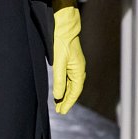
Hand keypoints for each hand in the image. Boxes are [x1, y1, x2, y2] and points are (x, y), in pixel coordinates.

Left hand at [52, 0, 85, 114]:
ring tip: (58, 104)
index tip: (62, 112)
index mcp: (78, 71)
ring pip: (71, 84)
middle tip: (59, 111)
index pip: (75, 92)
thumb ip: (58, 80)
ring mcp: (75, 65)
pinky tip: (59, 89)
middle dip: (67, 101)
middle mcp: (79, 69)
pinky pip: (68, 78)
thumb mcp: (58, 63)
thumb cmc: (62, 42)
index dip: (68, 103)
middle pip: (74, 90)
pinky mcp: (70, 62)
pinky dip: (64, 86)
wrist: (64, 26)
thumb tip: (58, 96)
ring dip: (65, 94)